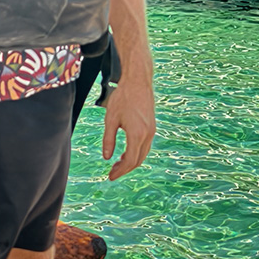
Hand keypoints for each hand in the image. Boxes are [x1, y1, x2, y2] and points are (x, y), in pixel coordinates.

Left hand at [101, 56, 154, 180]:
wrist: (138, 81)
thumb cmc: (122, 98)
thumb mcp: (110, 119)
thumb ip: (108, 140)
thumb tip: (106, 157)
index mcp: (137, 134)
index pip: (130, 161)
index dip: (120, 171)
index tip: (110, 176)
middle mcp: (148, 134)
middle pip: (138, 160)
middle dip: (125, 169)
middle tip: (112, 173)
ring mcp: (152, 130)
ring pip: (143, 153)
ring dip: (131, 161)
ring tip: (117, 164)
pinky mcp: (152, 126)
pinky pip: (145, 145)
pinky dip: (136, 153)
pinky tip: (126, 152)